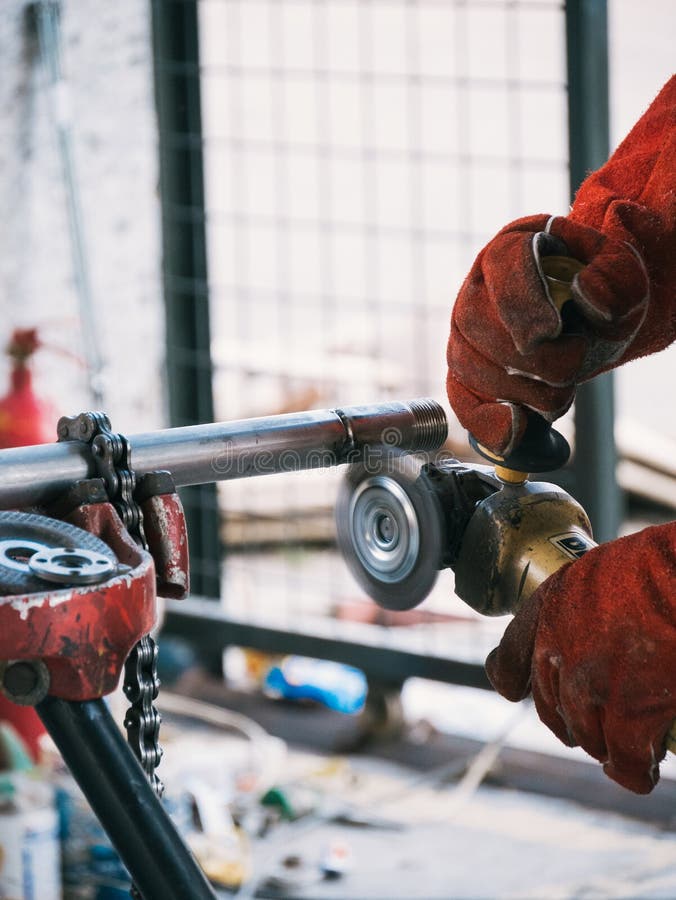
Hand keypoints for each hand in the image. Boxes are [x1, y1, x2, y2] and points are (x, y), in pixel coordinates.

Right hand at [446, 213, 648, 456]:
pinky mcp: (464, 372)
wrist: (589, 318)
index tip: (551, 331)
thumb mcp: (623, 272)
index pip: (503, 264)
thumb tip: (588, 299)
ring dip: (521, 389)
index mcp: (514, 245)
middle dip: (530, 356)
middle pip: (478, 321)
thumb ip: (614, 278)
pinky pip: (461, 400)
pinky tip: (515, 430)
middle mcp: (476, 286)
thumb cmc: (601, 289)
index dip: (522, 301)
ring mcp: (463, 332)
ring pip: (469, 365)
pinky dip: (486, 421)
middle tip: (572, 365)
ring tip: (561, 391)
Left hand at [486, 522, 675, 793]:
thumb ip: (594, 603)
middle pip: (553, 708)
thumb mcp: (609, 569)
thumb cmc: (663, 563)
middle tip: (601, 725)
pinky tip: (645, 769)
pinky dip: (635, 771)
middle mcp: (559, 648)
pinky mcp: (629, 714)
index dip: (511, 677)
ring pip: (588, 737)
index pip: (511, 657)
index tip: (514, 689)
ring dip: (607, 746)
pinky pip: (625, 760)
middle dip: (575, 721)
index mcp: (550, 607)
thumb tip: (612, 629)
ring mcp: (590, 684)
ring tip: (630, 749)